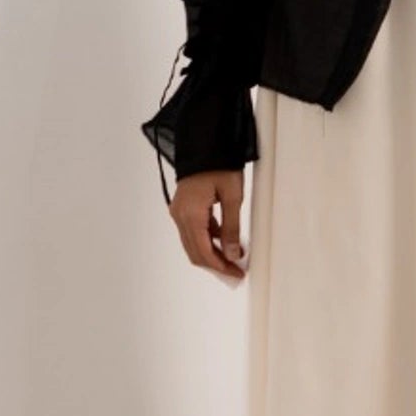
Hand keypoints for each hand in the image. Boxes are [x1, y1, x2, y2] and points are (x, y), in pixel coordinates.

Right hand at [170, 168, 248, 284]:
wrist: (207, 143)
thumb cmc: (219, 164)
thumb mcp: (232, 197)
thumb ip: (231, 228)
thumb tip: (232, 253)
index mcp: (190, 215)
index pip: (204, 253)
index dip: (221, 267)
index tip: (236, 272)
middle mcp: (180, 216)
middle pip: (195, 252)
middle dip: (216, 264)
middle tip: (235, 270)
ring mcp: (179, 211)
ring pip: (193, 244)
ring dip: (212, 253)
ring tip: (233, 256)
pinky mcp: (182, 207)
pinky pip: (193, 231)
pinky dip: (207, 239)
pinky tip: (224, 239)